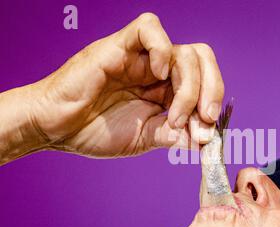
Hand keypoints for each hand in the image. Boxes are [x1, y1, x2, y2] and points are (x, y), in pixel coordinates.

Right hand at [29, 13, 223, 157]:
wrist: (58, 129)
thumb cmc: (96, 132)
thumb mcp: (146, 138)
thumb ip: (176, 136)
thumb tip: (207, 139)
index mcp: (167, 89)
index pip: (205, 81)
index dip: (213, 103)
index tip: (207, 132)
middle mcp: (158, 70)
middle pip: (202, 60)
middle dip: (211, 89)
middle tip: (204, 118)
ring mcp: (141, 57)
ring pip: (184, 51)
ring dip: (189, 85)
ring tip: (174, 115)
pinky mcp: (119, 46)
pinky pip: (149, 28)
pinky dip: (162, 49)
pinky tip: (158, 75)